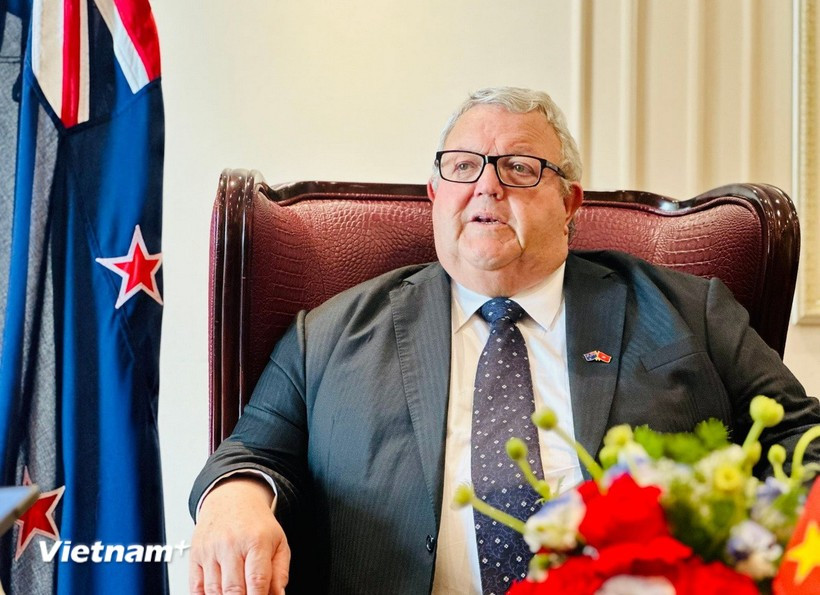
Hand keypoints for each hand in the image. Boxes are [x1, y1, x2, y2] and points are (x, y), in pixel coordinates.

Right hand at [189, 476, 289, 594]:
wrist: (231, 497)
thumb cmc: (256, 523)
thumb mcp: (278, 542)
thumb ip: (280, 573)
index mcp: (256, 541)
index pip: (257, 579)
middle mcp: (231, 545)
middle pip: (233, 589)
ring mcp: (210, 550)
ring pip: (214, 591)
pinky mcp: (195, 555)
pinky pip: (196, 587)